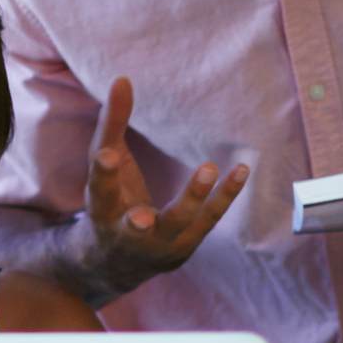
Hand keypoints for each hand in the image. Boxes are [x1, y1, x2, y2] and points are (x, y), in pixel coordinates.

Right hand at [81, 76, 244, 295]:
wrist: (114, 264)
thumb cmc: (108, 203)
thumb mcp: (104, 165)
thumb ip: (112, 123)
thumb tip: (123, 78)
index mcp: (101, 212)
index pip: (101, 191)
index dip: (104, 173)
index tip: (106, 154)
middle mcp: (127, 235)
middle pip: (134, 226)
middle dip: (137, 221)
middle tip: (142, 216)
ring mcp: (159, 244)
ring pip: (177, 223)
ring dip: (193, 198)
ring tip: (209, 168)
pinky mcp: (185, 246)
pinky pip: (208, 219)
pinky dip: (225, 196)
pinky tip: (242, 170)